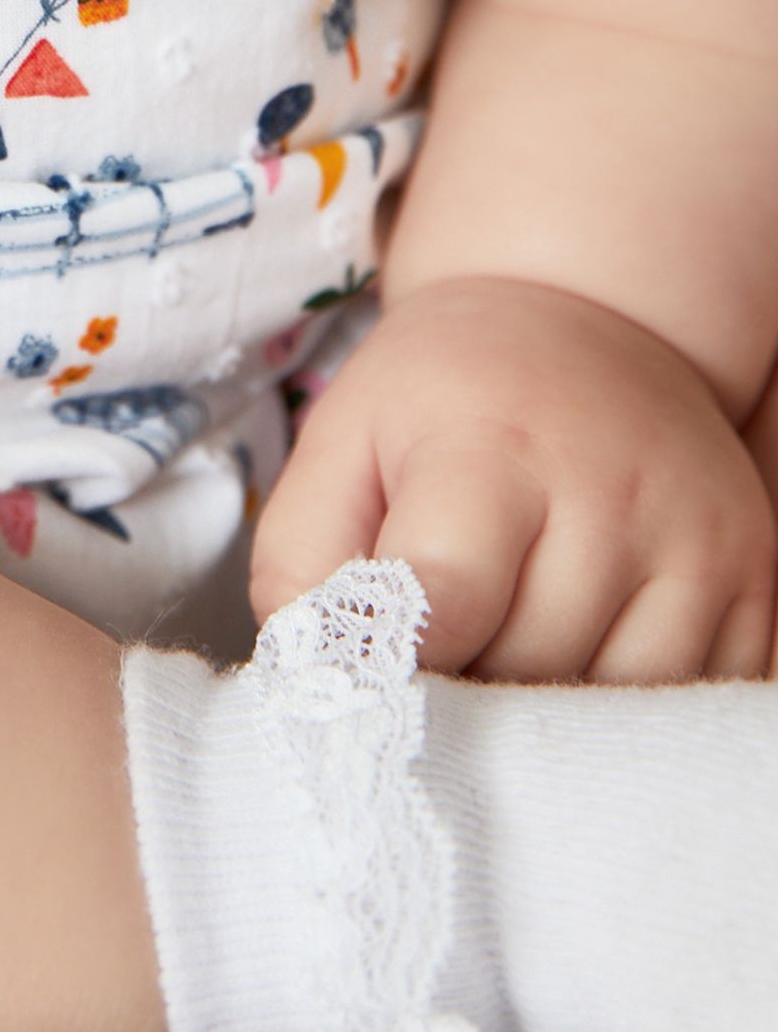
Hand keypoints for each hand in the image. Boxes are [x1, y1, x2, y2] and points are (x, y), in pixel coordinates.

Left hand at [250, 276, 777, 681]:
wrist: (583, 324)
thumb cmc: (444, 400)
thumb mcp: (341, 443)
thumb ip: (300, 566)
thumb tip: (317, 685)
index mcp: (492, 442)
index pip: (446, 597)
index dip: (398, 654)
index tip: (379, 657)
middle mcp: (613, 489)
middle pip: (527, 665)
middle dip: (469, 680)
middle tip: (445, 636)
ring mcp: (699, 539)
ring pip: (613, 707)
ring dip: (548, 706)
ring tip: (513, 634)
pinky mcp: (755, 582)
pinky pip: (690, 706)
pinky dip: (625, 706)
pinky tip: (584, 643)